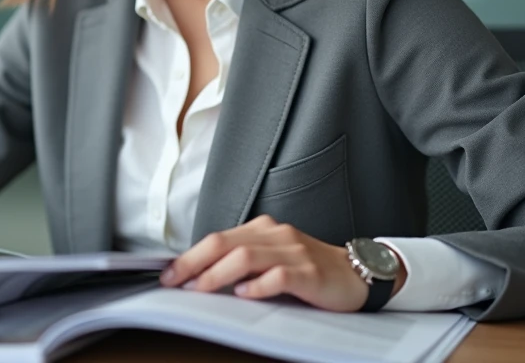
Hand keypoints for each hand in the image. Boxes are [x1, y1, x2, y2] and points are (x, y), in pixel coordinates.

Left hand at [159, 215, 404, 311]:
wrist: (357, 274)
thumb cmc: (311, 270)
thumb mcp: (273, 259)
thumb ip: (243, 263)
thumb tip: (200, 278)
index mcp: (263, 230)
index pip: (217, 238)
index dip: (189, 255)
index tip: (167, 274)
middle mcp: (275, 235)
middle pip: (224, 243)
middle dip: (193, 262)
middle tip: (173, 281)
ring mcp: (293, 251)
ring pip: (246, 255)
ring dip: (217, 273)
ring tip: (200, 288)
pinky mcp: (310, 272)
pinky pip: (279, 275)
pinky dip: (258, 285)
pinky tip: (244, 294)